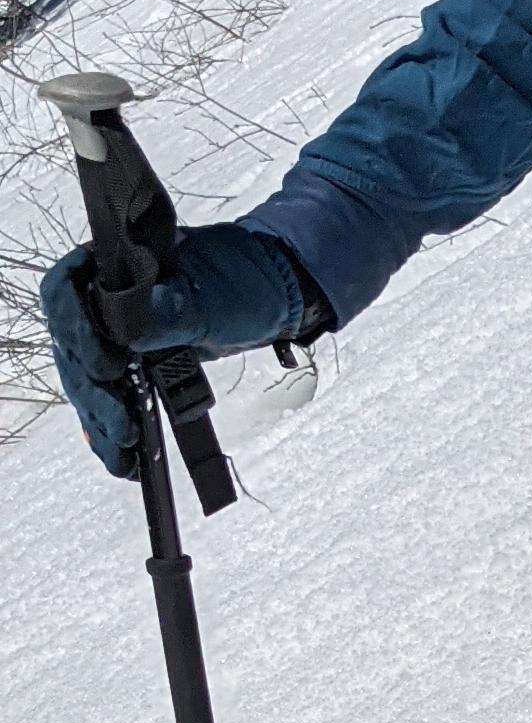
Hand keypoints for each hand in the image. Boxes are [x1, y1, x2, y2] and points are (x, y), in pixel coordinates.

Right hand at [40, 222, 323, 474]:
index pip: (64, 292)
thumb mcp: (209, 296)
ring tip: (123, 452)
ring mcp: (116, 334)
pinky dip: (113, 429)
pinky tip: (123, 459)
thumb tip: (126, 331)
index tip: (106, 366)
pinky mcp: (135, 365)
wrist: (276, 298)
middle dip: (93, 392)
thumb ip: (168, 311)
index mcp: (112, 264)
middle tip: (121, 424)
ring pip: (88, 379)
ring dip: (101, 419)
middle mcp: (103, 297)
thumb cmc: (245, 280)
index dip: (74, 332)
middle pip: (72, 346)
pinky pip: (112, 397)